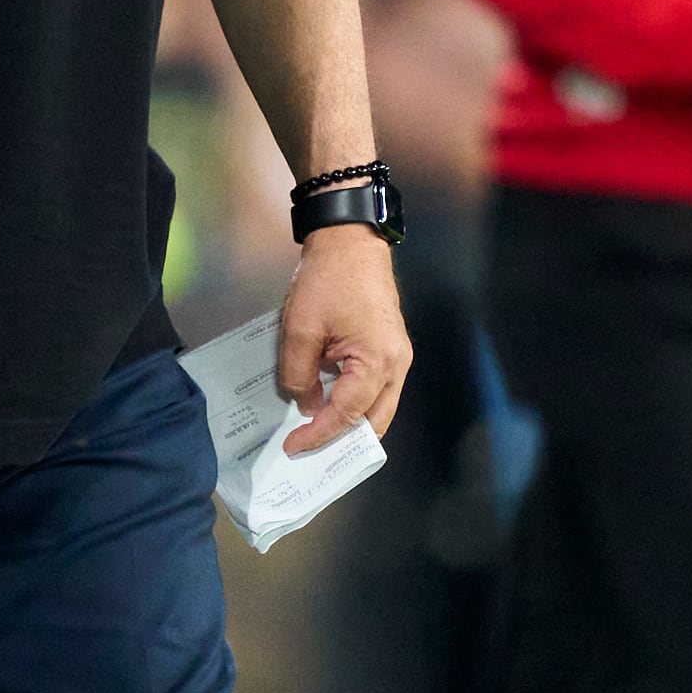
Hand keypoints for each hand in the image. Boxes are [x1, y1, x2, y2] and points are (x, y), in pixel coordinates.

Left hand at [274, 226, 413, 453]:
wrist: (350, 242)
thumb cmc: (328, 280)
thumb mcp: (300, 329)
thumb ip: (299, 374)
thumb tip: (307, 403)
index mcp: (378, 361)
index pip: (347, 414)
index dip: (318, 434)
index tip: (292, 447)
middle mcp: (397, 364)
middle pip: (375, 422)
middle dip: (342, 442)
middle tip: (309, 451)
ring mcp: (399, 357)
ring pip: (379, 408)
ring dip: (351, 425)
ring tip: (318, 434)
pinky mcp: (391, 348)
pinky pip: (377, 390)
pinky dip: (356, 405)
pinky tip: (330, 406)